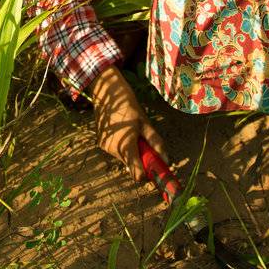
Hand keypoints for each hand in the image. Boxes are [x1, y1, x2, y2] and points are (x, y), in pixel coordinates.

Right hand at [90, 66, 170, 182]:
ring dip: (132, 151)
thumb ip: (155, 143)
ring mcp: (106, 147)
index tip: (155, 169)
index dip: (148, 175)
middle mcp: (113, 150)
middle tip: (145, 143)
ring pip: (124, 158)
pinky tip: (123, 130)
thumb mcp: (146, 123)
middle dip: (141, 160)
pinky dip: (123, 146)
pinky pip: (117, 151)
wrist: (107, 93)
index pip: (137, 174)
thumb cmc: (129, 106)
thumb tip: (167, 161)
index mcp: (126, 146)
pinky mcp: (101, 143)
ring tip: (133, 132)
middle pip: (131, 166)